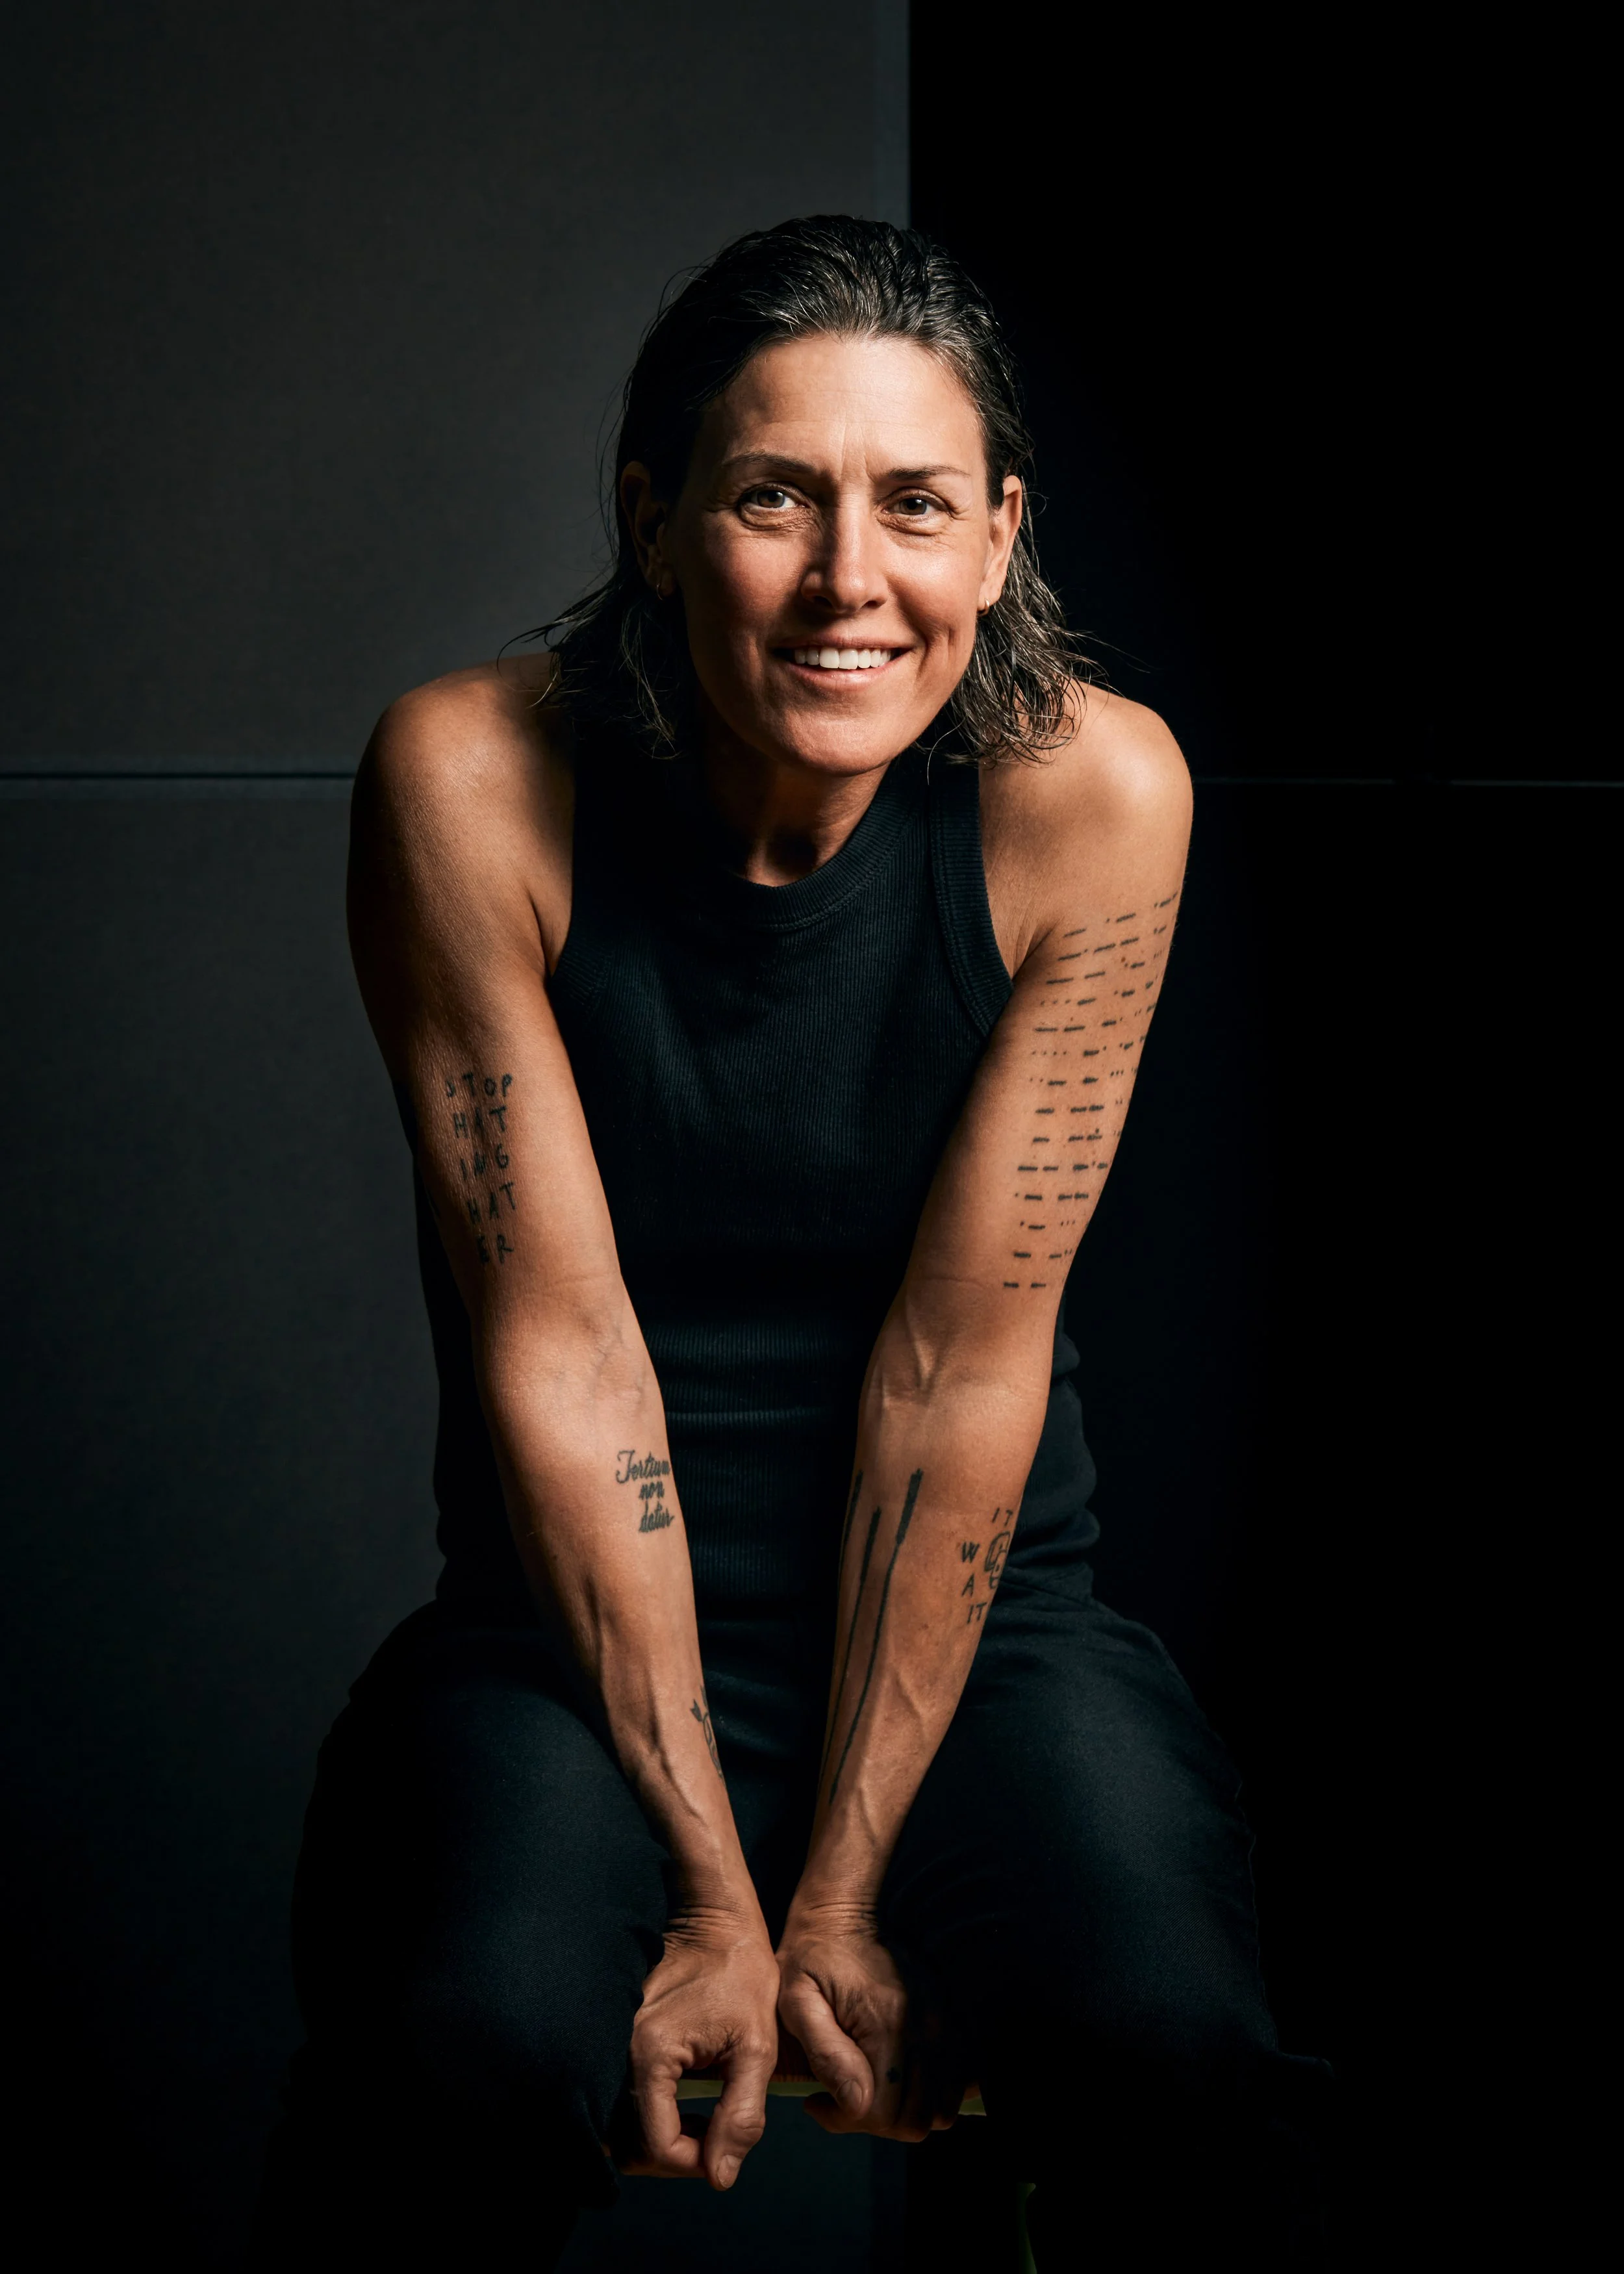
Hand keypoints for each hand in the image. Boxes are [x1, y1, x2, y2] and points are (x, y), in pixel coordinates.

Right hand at [620, 1905, 780, 2188]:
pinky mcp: (618, 2043)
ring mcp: (613, 2047)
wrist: (716, 1924)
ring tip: (704, 2122)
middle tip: (716, 2140)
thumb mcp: (756, 2047)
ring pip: (622, 2130)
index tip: (726, 2146)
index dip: (695, 2163)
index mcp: (652, 2054)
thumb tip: (719, 2177)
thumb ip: (741, 2115)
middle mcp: (620, 2053)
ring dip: (662, 2141)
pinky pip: (624, 2103)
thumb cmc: (742, 1977)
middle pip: (630, 2147)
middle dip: (675, 2158)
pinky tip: (688, 2103)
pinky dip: (653, 2118)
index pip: (658, 2147)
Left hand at [775, 1906, 968, 2140]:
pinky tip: (899, 2080)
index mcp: (886, 2026)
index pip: (883, 2115)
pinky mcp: (951, 2018)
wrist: (843, 1917)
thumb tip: (856, 2102)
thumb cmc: (811, 1960)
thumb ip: (825, 2053)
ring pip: (942, 2110)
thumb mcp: (797, 2000)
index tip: (817, 2101)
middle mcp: (926, 2028)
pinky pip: (959, 2084)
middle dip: (876, 2123)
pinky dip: (933, 2096)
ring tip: (870, 2089)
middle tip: (842, 2098)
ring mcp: (944, 2023)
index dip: (846, 2121)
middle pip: (916, 2120)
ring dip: (906, 2113)